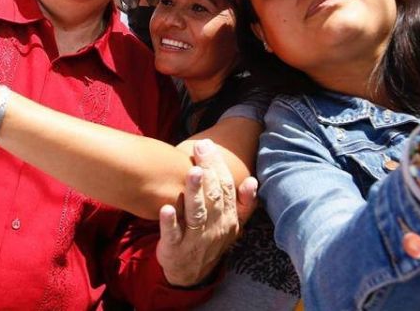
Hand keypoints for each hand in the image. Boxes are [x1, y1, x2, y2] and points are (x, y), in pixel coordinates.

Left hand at [156, 139, 257, 286]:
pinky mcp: (174, 248)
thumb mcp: (232, 225)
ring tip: (192, 172)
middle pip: (213, 196)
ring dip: (194, 192)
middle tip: (200, 148)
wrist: (191, 275)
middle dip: (207, 170)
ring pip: (196, 213)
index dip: (218, 166)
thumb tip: (253, 181)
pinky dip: (169, 222)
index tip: (208, 145)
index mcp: (228, 218)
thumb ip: (242, 203)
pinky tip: (165, 208)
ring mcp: (194, 238)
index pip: (227, 188)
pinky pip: (173, 234)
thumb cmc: (209, 239)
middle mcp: (214, 227)